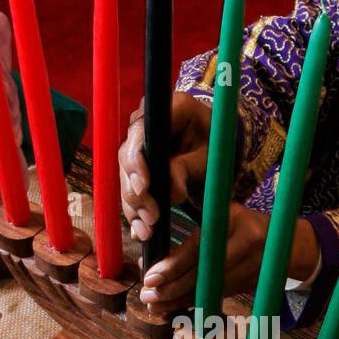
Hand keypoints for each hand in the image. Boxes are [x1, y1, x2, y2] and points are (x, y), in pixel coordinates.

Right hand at [119, 92, 210, 242]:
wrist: (211, 140)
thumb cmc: (214, 143)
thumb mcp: (209, 155)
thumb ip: (188, 169)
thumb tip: (173, 194)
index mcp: (168, 108)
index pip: (141, 133)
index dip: (137, 162)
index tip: (144, 187)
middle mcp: (144, 122)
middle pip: (127, 157)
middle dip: (136, 192)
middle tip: (151, 217)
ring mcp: (136, 142)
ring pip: (125, 176)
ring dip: (134, 206)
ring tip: (147, 230)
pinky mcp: (134, 162)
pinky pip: (129, 186)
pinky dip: (135, 209)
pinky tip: (139, 230)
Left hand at [139, 207, 318, 313]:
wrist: (287, 242)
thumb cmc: (243, 224)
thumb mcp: (224, 216)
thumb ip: (197, 234)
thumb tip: (156, 260)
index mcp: (234, 218)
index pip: (199, 246)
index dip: (174, 264)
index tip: (150, 277)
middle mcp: (247, 241)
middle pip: (204, 271)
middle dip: (173, 287)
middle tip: (148, 296)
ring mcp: (253, 264)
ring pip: (210, 287)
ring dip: (180, 299)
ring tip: (155, 306)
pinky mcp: (252, 282)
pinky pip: (218, 295)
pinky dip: (195, 302)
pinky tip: (174, 308)